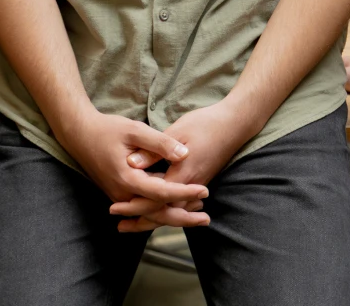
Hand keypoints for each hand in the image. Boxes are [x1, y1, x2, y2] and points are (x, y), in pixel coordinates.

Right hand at [62, 110, 210, 232]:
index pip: (161, 193)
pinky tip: (178, 206)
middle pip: (156, 213)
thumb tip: (184, 154)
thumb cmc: (107, 129)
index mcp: (127, 178)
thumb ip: (160, 143)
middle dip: (183, 217)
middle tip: (206, 218)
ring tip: (198, 213)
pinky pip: (143, 207)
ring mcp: (120, 197)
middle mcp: (122, 194)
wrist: (80, 135)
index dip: (184, 192)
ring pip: (150, 213)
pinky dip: (161, 209)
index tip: (204, 190)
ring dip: (174, 214)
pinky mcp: (120, 194)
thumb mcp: (135, 130)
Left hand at [115, 98, 258, 232]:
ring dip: (154, 218)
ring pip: (173, 210)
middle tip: (120, 226)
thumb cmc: (205, 123)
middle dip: (142, 221)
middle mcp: (191, 185)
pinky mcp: (200, 180)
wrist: (234, 124)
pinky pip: (181, 203)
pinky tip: (157, 209)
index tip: (115, 208)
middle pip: (164, 212)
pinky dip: (167, 210)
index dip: (134, 206)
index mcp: (183, 173)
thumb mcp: (177, 131)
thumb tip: (131, 163)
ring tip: (134, 223)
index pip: (155, 199)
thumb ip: (155, 150)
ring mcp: (197, 184)